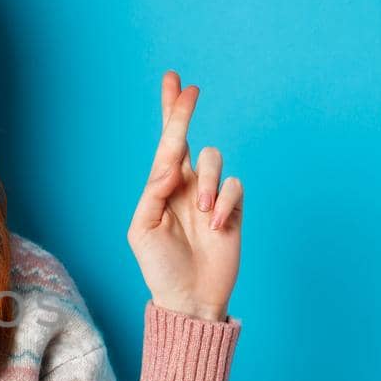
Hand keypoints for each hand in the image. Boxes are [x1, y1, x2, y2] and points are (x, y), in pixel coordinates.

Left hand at [127, 71, 242, 322]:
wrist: (189, 298)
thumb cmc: (160, 266)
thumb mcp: (143, 230)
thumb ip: (153, 193)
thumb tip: (170, 165)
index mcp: (161, 188)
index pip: (165, 144)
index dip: (171, 113)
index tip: (174, 81)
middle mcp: (186, 186)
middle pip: (189, 139)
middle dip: (184, 112)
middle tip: (190, 90)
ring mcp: (211, 197)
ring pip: (214, 160)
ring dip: (209, 182)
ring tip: (203, 212)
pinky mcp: (233, 210)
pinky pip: (236, 186)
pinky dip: (226, 204)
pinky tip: (217, 226)